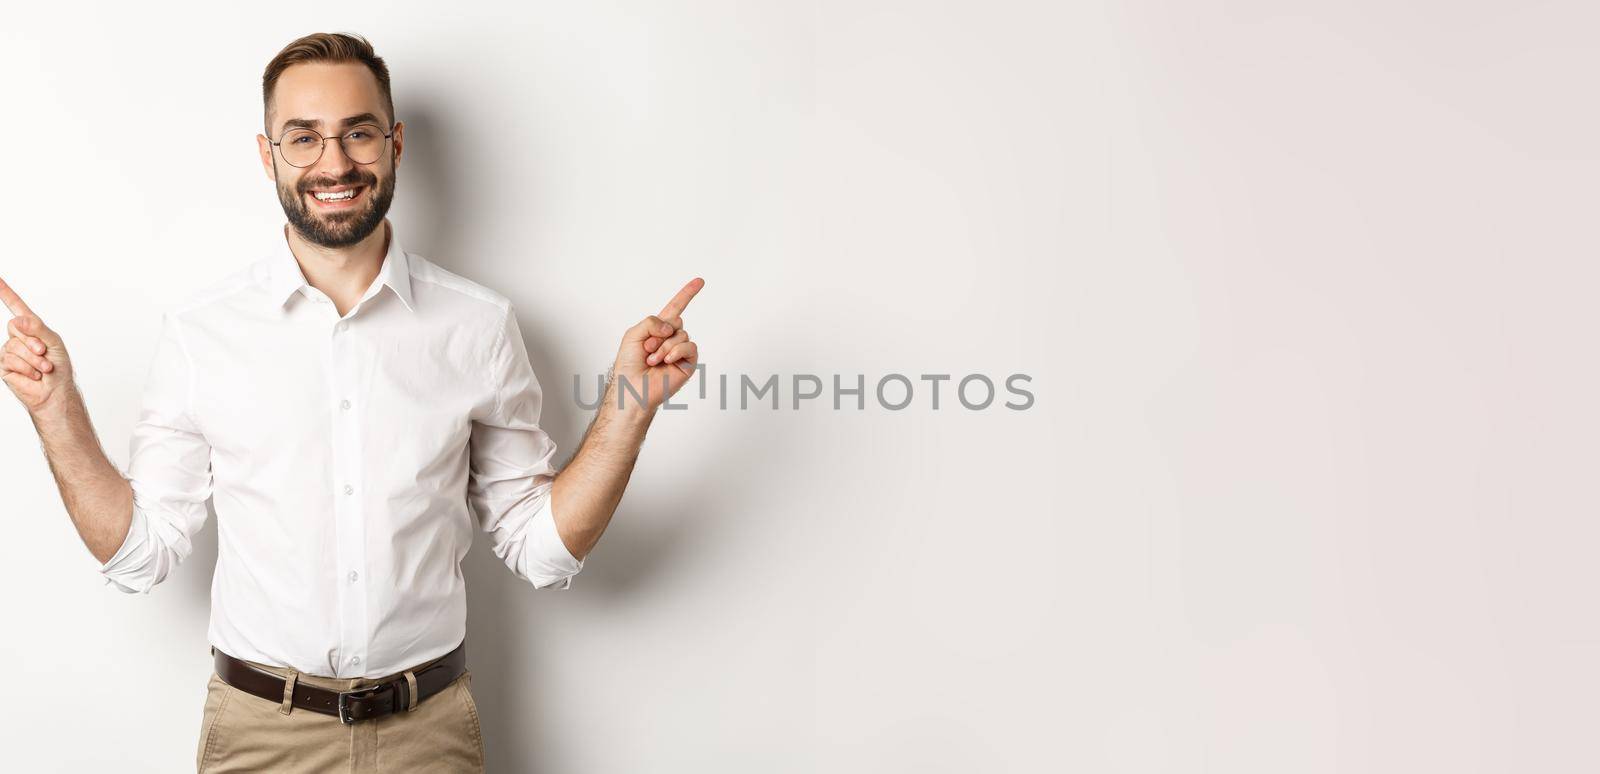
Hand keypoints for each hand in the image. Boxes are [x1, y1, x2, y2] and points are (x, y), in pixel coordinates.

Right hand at [0, 275, 74, 414]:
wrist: (55, 392)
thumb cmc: (59, 368)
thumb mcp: (53, 342)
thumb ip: (37, 328)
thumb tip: (17, 319)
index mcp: (32, 328)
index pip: (16, 306)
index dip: (5, 292)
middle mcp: (19, 337)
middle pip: (15, 327)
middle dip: (33, 342)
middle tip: (44, 354)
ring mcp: (9, 351)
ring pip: (14, 346)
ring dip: (33, 359)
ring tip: (43, 369)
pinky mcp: (4, 366)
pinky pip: (10, 360)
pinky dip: (27, 368)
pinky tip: (34, 376)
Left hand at [611, 277, 703, 412]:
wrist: (633, 388)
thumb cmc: (629, 365)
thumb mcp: (633, 334)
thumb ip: (652, 321)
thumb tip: (673, 326)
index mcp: (658, 330)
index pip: (675, 308)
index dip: (687, 294)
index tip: (700, 281)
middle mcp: (671, 338)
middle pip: (676, 320)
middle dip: (659, 333)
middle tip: (647, 349)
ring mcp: (680, 350)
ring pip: (681, 333)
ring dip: (664, 346)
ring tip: (652, 360)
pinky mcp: (688, 362)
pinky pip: (689, 346)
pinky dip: (676, 351)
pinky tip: (666, 361)